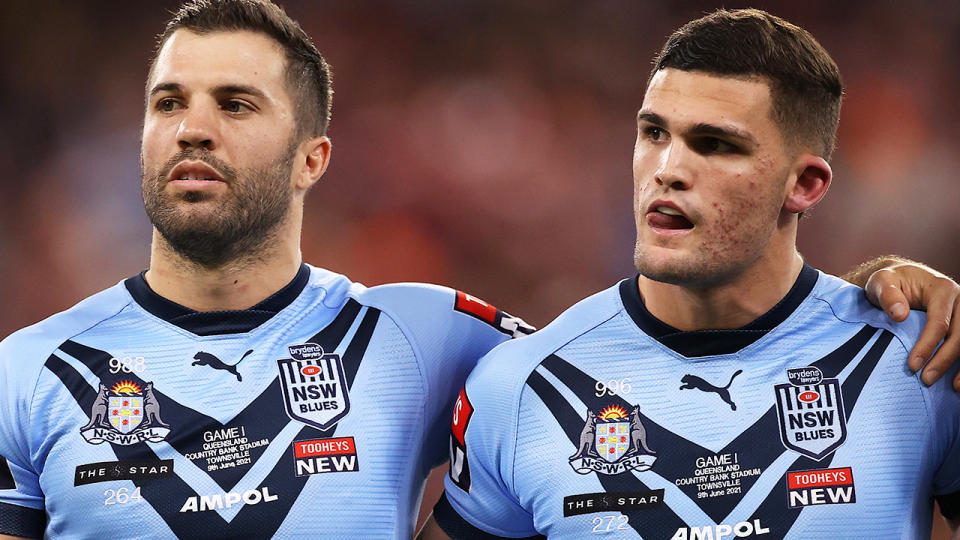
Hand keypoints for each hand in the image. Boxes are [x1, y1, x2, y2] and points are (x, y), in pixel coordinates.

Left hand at [864, 263, 959, 388]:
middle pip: (959, 335)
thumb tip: (900, 315)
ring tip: (953, 387)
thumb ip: (888, 295)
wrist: (902, 279)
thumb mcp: (881, 282)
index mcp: (942, 289)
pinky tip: (958, 381)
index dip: (927, 345)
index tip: (913, 365)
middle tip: (926, 380)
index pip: (939, 322)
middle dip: (944, 360)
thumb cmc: (891, 282)